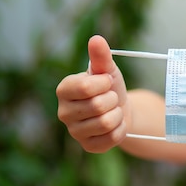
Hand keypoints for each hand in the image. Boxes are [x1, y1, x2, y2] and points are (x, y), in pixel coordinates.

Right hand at [56, 35, 129, 152]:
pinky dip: (121, 129)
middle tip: (111, 98)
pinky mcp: (89, 146)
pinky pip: (112, 138)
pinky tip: (116, 124)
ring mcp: (75, 132)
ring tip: (113, 110)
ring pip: (106, 123)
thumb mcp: (107, 69)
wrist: (121, 108)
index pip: (85, 87)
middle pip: (97, 106)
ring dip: (118, 114)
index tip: (107, 82)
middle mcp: (64, 112)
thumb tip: (96, 39)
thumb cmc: (109, 86)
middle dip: (113, 99)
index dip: (104, 84)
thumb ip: (100, 55)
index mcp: (64, 90)